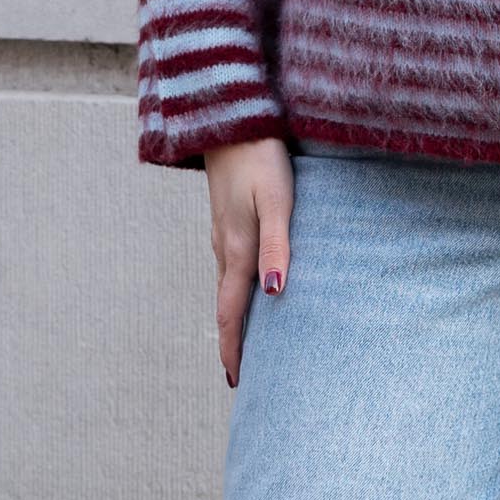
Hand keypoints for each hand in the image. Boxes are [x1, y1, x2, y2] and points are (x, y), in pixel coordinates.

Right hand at [205, 136, 294, 388]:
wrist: (230, 118)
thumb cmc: (259, 157)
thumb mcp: (275, 201)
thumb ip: (277, 246)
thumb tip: (275, 294)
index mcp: (236, 249)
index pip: (231, 312)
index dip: (233, 347)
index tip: (236, 381)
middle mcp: (224, 246)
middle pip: (226, 304)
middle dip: (232, 338)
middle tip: (240, 371)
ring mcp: (222, 230)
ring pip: (227, 283)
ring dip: (233, 313)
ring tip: (246, 337)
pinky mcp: (227, 214)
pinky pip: (229, 262)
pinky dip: (236, 286)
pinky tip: (248, 283)